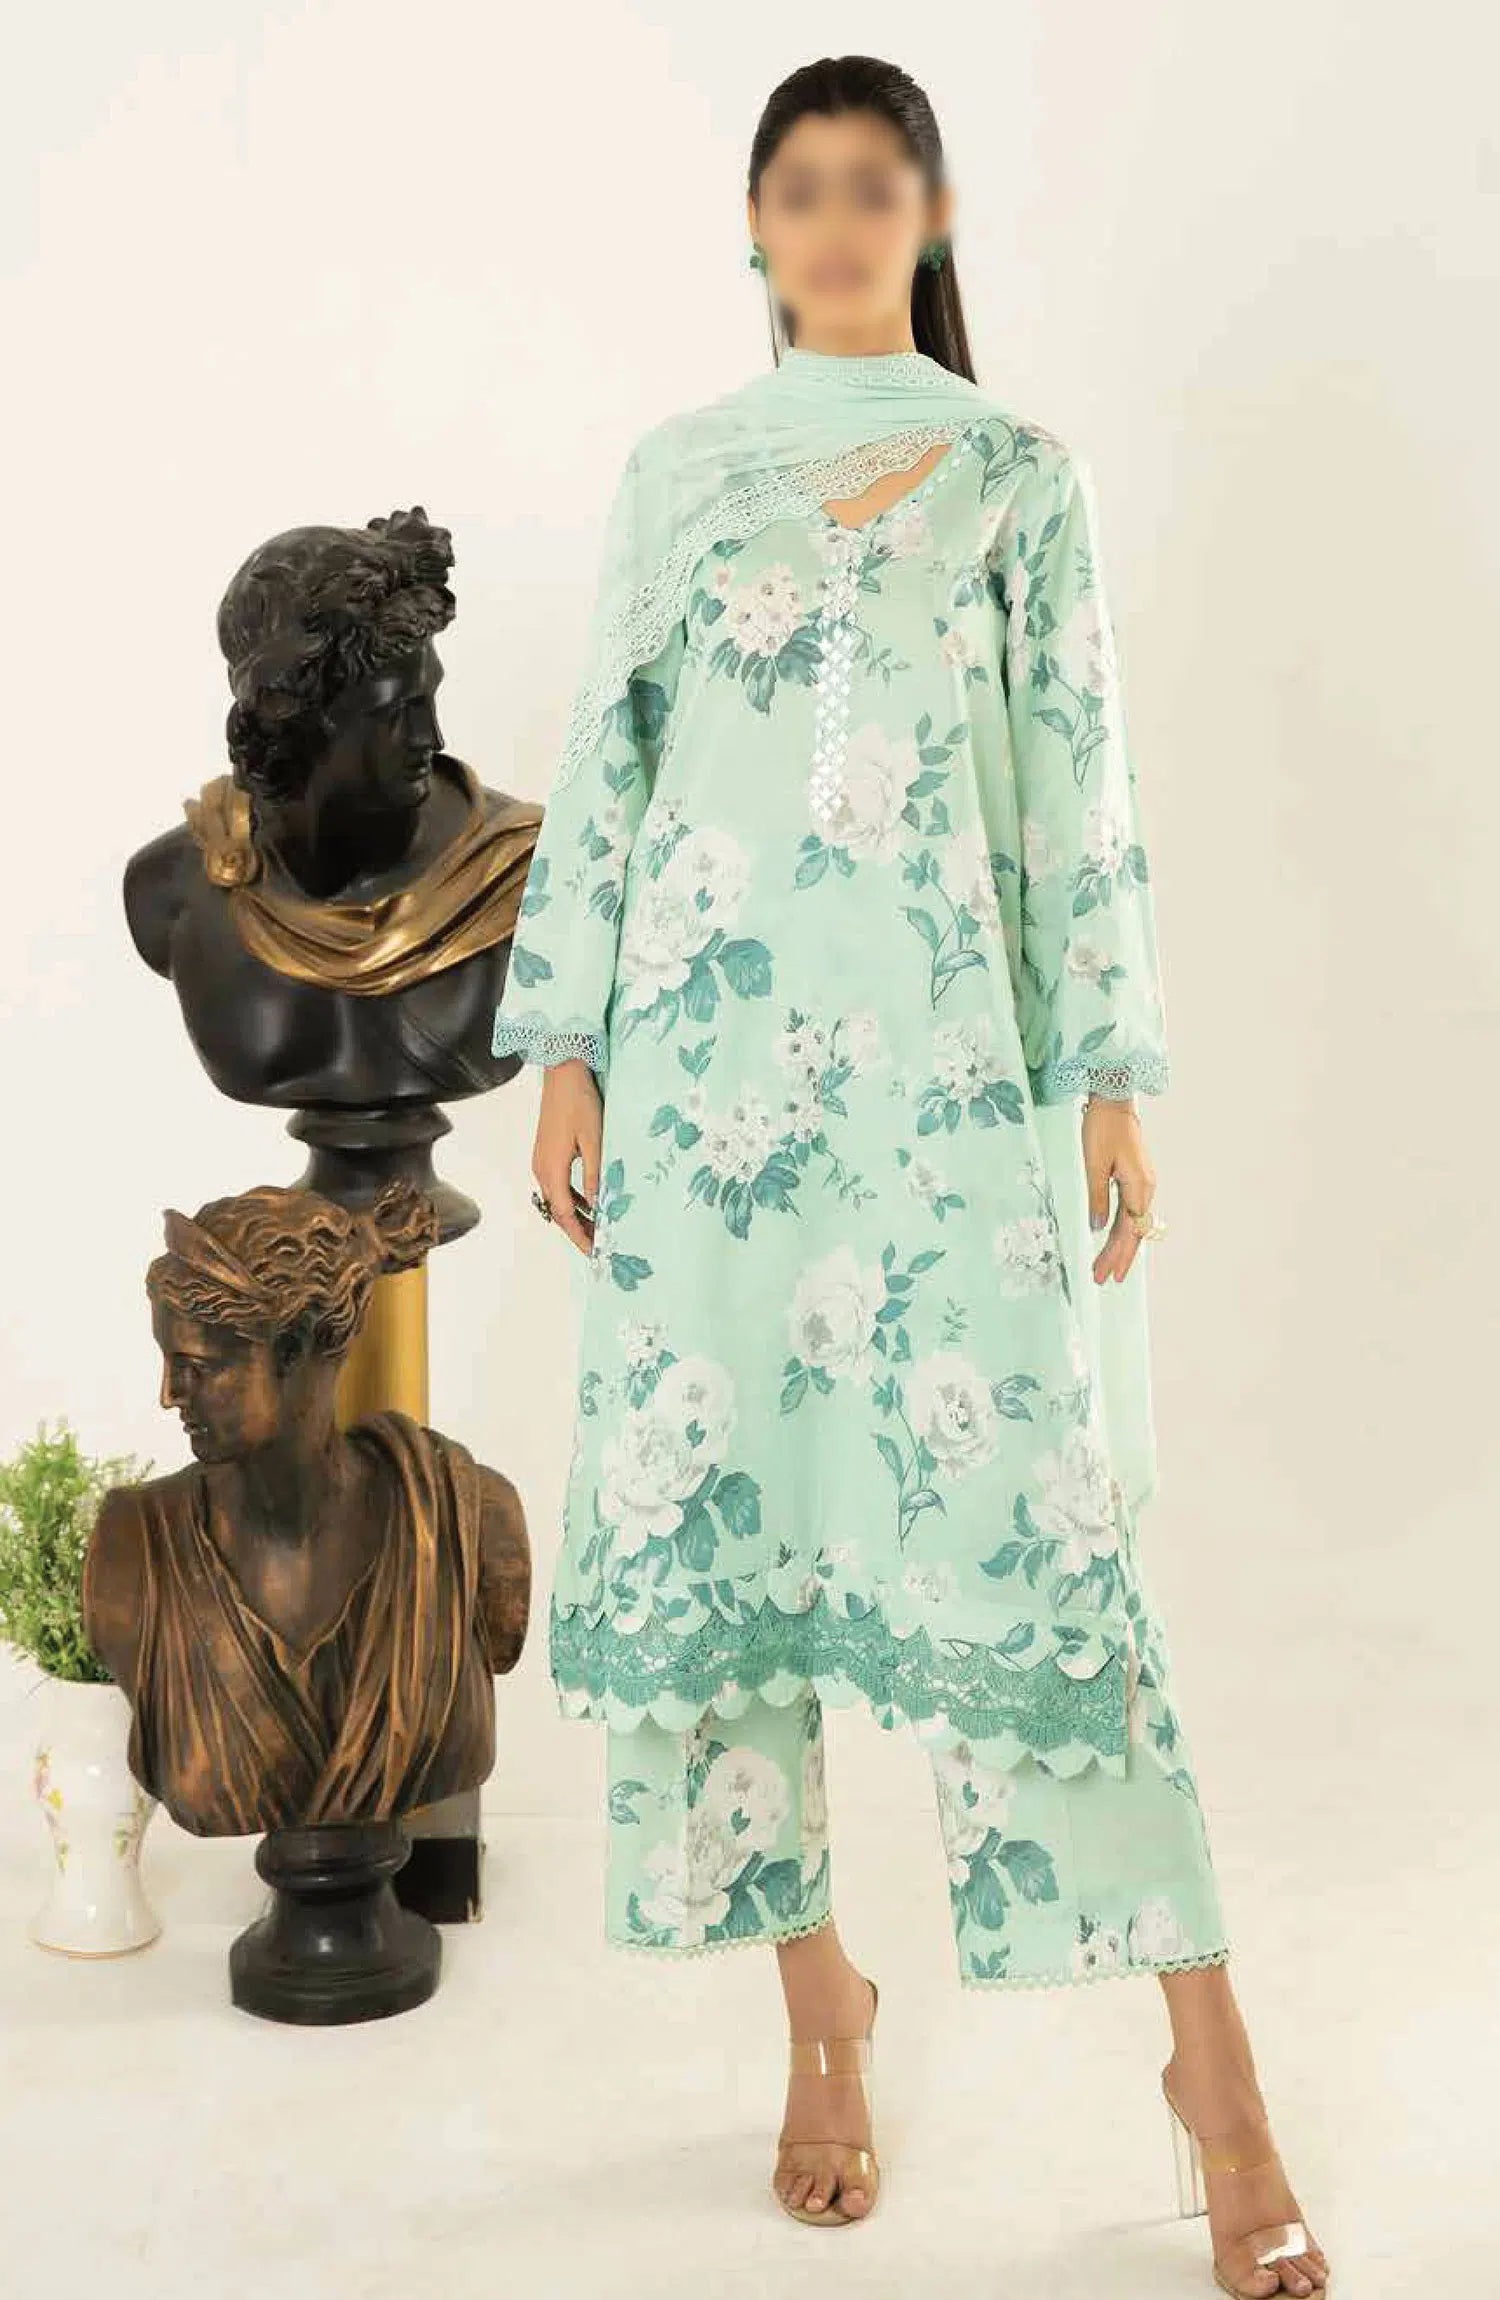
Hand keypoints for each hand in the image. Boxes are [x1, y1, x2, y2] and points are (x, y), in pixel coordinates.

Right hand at [532, 1060, 602, 1255]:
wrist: (562, 1072)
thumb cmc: (580, 1102)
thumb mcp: (595, 1140)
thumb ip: (596, 1175)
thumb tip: (599, 1205)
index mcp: (552, 1169)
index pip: (565, 1214)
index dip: (579, 1235)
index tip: (594, 1251)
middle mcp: (542, 1169)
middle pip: (557, 1210)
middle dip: (576, 1230)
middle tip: (597, 1245)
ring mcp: (541, 1160)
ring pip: (556, 1198)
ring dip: (574, 1215)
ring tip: (595, 1228)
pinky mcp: (546, 1152)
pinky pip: (557, 1184)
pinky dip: (571, 1198)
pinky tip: (588, 1201)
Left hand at [1082, 1096, 1156, 1283]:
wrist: (1114, 1101)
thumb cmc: (1102, 1128)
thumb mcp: (1093, 1164)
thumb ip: (1097, 1196)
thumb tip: (1097, 1227)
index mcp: (1139, 1186)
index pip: (1128, 1230)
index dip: (1117, 1254)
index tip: (1106, 1274)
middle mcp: (1146, 1188)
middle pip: (1133, 1231)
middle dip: (1119, 1257)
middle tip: (1103, 1279)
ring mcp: (1143, 1183)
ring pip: (1132, 1223)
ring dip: (1119, 1246)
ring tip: (1107, 1267)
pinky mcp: (1136, 1178)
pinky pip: (1130, 1211)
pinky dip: (1121, 1229)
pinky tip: (1113, 1240)